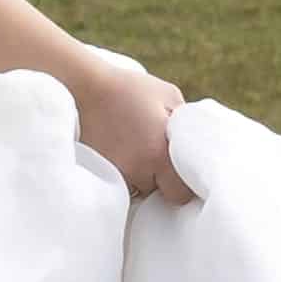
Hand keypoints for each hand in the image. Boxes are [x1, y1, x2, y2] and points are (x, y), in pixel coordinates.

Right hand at [65, 50, 200, 205]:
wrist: (82, 87)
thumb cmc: (128, 89)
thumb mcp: (169, 96)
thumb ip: (187, 125)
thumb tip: (198, 145)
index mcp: (159, 155)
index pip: (180, 195)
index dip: (182, 185)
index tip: (180, 172)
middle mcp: (136, 171)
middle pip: (156, 194)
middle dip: (158, 179)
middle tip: (153, 155)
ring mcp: (113, 175)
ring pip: (135, 191)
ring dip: (138, 178)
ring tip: (133, 151)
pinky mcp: (95, 174)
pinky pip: (116, 185)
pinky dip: (120, 174)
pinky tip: (118, 153)